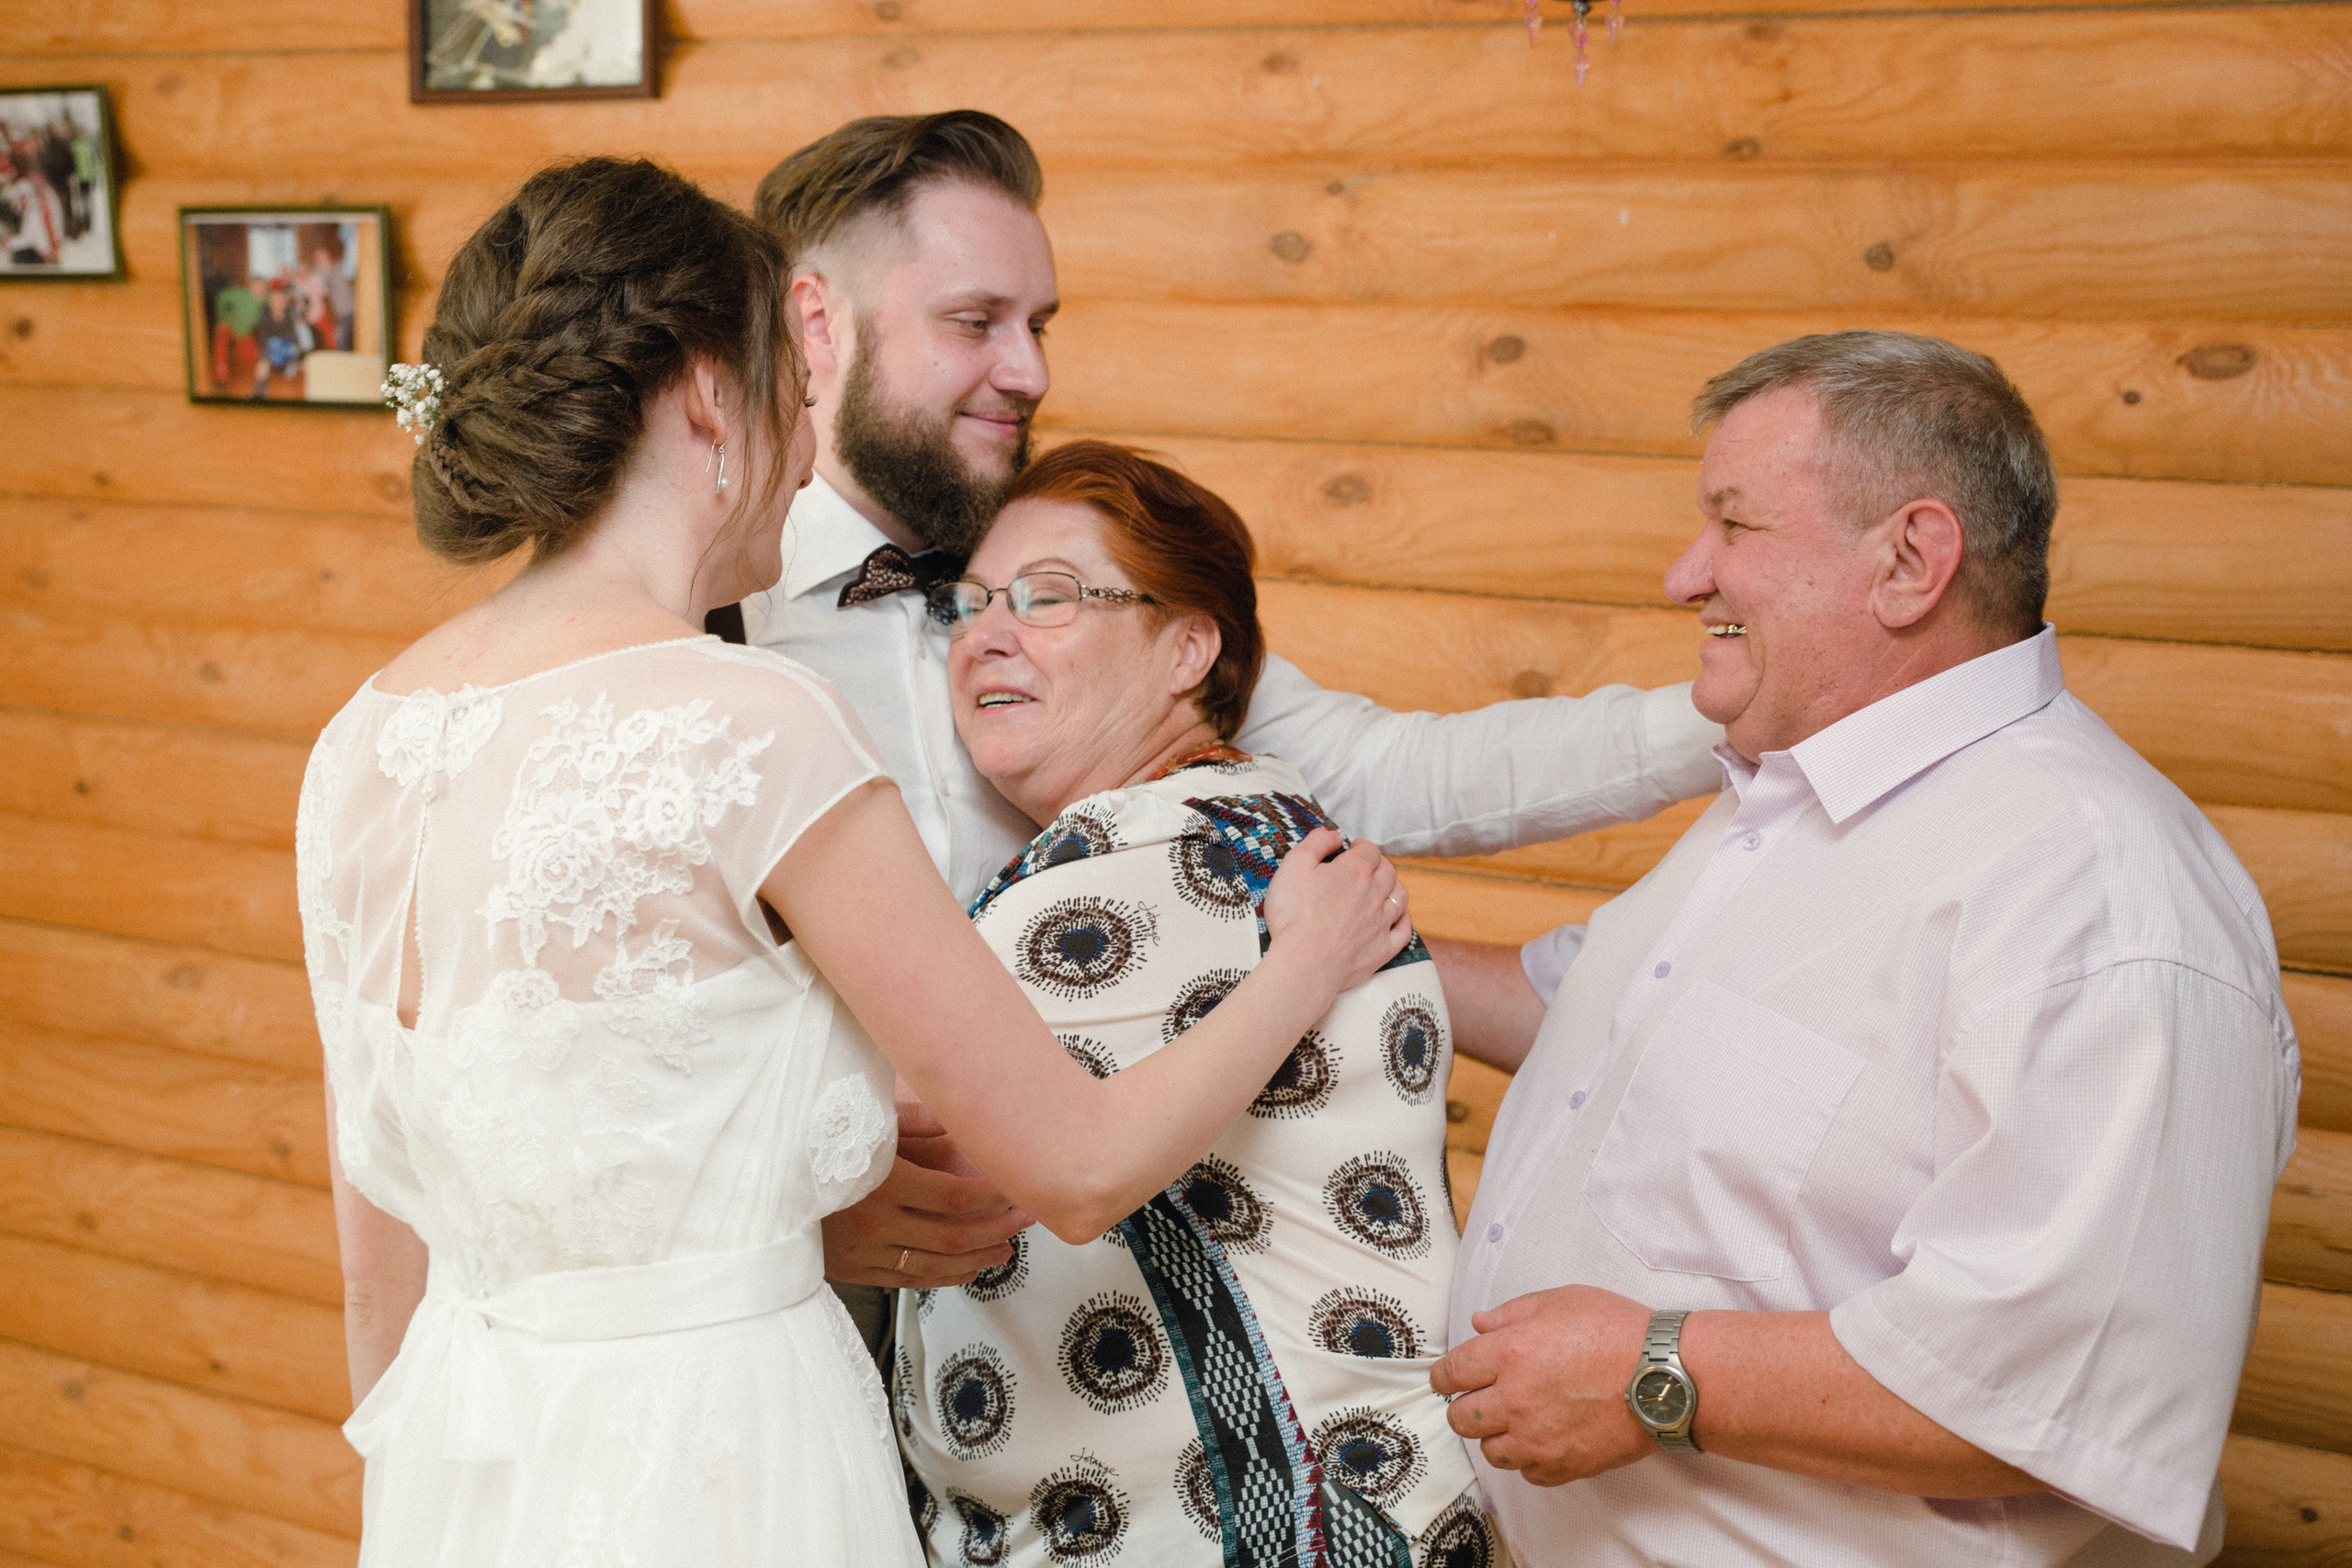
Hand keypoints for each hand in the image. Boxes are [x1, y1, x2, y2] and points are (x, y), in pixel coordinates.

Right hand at [820, 1089, 1030, 1285]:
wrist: (753, 1189)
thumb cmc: (809, 1144)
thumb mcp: (856, 1119)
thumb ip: (911, 1121)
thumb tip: (958, 1118)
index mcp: (879, 1180)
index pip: (952, 1198)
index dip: (992, 1198)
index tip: (1018, 1188)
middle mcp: (874, 1222)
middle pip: (951, 1235)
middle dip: (996, 1229)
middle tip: (1028, 1219)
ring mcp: (863, 1251)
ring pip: (933, 1265)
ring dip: (976, 1258)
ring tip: (1006, 1251)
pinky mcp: (853, 1270)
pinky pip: (907, 1280)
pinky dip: (943, 1277)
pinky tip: (967, 1270)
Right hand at [1262, 827, 1410, 992]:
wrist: (1305, 962)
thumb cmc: (1294, 913)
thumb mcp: (1294, 865)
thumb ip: (1316, 843)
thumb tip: (1335, 835)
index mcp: (1356, 870)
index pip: (1370, 850)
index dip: (1362, 847)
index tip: (1355, 848)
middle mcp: (1375, 893)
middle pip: (1388, 871)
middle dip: (1379, 865)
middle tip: (1368, 867)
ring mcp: (1382, 922)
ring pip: (1399, 897)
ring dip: (1393, 889)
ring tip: (1383, 889)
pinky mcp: (1383, 949)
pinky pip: (1404, 931)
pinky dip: (1403, 921)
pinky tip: (1398, 918)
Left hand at [1430, 1285, 1655, 1484]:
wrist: (1665, 1378)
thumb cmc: (1620, 1332)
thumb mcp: (1563, 1301)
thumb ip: (1513, 1313)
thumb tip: (1480, 1325)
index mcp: (1509, 1353)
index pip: (1450, 1374)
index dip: (1444, 1375)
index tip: (1448, 1378)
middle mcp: (1515, 1400)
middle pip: (1461, 1418)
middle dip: (1466, 1405)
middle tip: (1485, 1397)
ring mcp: (1538, 1438)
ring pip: (1490, 1451)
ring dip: (1496, 1435)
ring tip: (1518, 1419)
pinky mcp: (1562, 1465)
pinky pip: (1527, 1472)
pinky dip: (1530, 1459)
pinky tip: (1545, 1438)